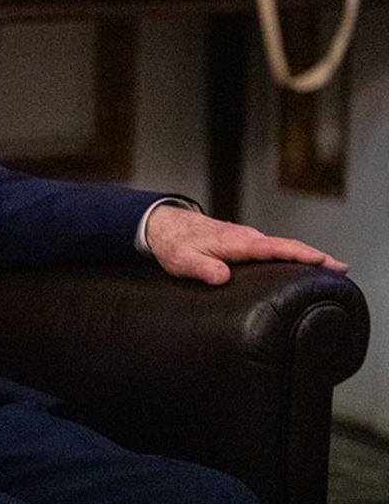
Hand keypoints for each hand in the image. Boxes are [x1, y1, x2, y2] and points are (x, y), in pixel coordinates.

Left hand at [145, 204, 348, 284]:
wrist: (162, 225)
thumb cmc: (173, 245)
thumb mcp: (182, 261)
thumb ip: (202, 268)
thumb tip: (222, 277)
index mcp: (237, 242)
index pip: (276, 248)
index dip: (302, 255)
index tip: (326, 262)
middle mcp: (245, 237)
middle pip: (286, 246)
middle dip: (314, 256)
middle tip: (342, 269)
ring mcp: (244, 237)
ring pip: (279, 246)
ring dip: (303, 255)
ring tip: (328, 269)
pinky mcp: (240, 241)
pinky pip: (269, 248)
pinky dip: (287, 254)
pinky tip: (295, 265)